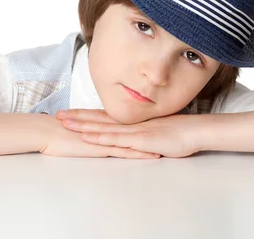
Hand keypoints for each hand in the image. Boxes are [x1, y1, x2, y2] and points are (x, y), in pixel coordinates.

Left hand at [55, 109, 201, 157]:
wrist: (195, 131)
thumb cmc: (179, 132)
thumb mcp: (157, 131)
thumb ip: (143, 132)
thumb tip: (134, 136)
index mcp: (132, 121)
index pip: (104, 116)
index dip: (86, 114)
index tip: (70, 112)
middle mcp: (130, 124)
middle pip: (98, 119)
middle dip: (77, 117)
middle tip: (57, 114)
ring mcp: (133, 131)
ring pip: (102, 127)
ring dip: (82, 125)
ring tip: (64, 123)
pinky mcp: (139, 140)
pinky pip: (115, 139)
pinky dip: (100, 137)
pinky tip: (87, 136)